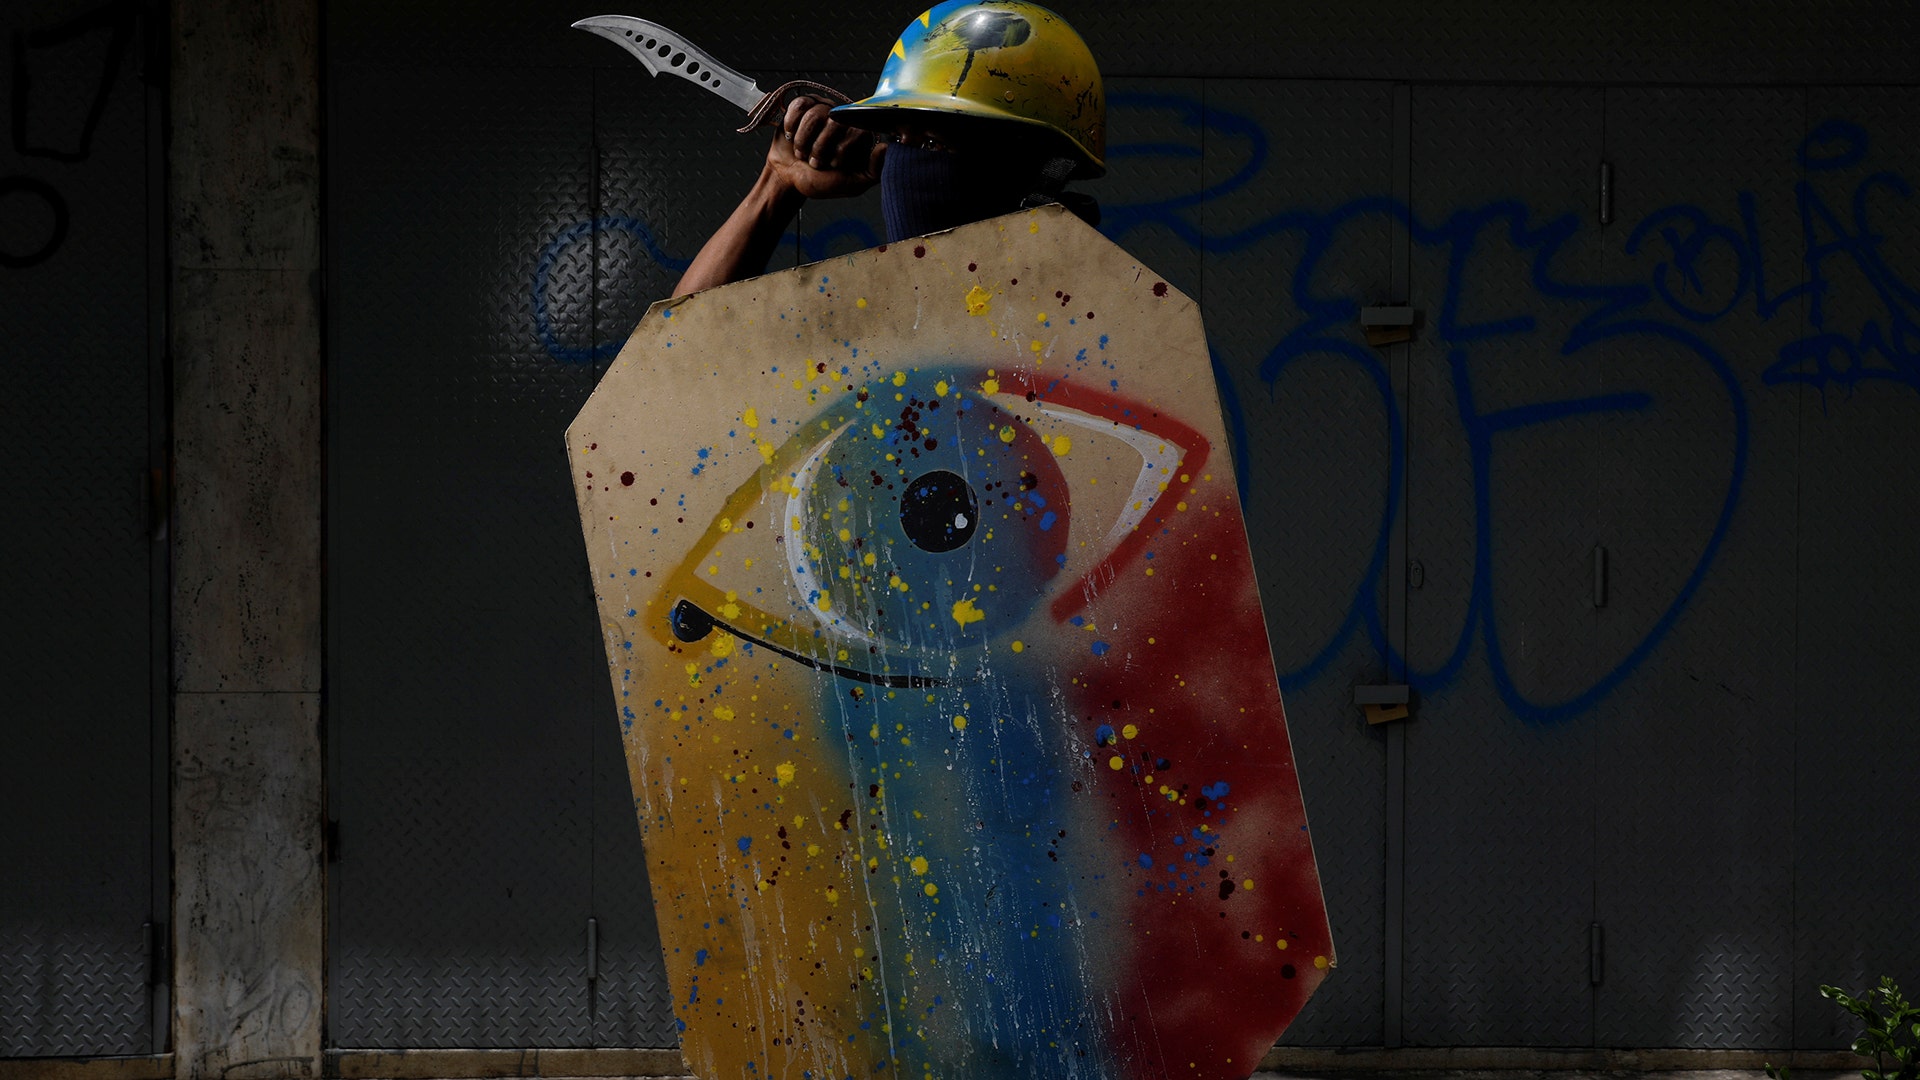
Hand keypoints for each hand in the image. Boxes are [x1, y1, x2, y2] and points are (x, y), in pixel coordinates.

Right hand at [766, 95, 885, 199]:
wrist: (788, 177)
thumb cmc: (820, 181)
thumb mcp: (851, 184)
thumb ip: (873, 171)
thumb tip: (887, 148)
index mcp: (859, 137)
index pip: (857, 131)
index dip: (840, 150)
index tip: (833, 165)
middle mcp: (844, 120)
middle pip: (834, 121)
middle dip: (819, 147)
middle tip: (815, 162)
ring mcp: (824, 110)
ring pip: (814, 114)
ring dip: (803, 140)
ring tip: (802, 152)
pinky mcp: (805, 105)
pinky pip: (799, 105)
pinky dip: (792, 124)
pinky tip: (792, 135)